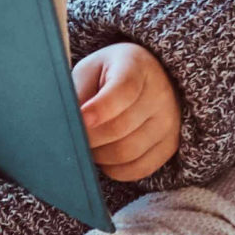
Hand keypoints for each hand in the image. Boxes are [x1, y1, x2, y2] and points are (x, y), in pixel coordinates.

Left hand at [75, 42, 181, 181]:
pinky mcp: (169, 145)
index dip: (100, 108)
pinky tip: (106, 155)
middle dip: (89, 138)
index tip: (81, 119)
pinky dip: (115, 169)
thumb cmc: (107, 76)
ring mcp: (169, 121)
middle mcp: (160, 93)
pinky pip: (138, 169)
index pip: (123, 90)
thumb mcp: (89, 72)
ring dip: (99, 155)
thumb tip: (64, 126)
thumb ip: (76, 95)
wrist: (145, 78)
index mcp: (136, 66)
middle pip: (119, 128)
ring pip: (127, 153)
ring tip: (90, 144)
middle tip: (74, 137)